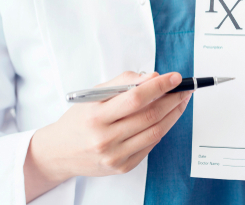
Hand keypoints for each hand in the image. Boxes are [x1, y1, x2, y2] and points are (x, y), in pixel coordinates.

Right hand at [24, 71, 191, 202]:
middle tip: (184, 88)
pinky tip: (166, 118)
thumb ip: (123, 83)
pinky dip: (161, 129)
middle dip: (173, 99)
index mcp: (96, 116)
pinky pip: (150, 145)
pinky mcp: (123, 167)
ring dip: (173, 114)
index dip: (159, 86)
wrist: (59, 153)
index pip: (135, 98)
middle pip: (150, 115)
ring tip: (180, 101)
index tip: (175, 77)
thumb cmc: (79, 120)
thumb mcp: (94, 95)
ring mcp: (115, 155)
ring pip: (155, 132)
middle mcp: (105, 138)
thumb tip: (152, 77)